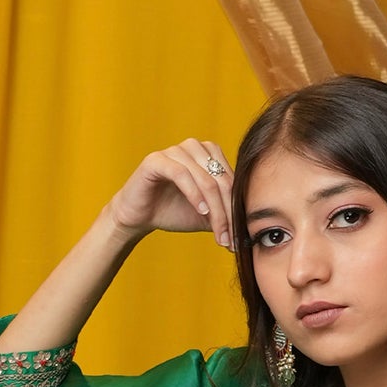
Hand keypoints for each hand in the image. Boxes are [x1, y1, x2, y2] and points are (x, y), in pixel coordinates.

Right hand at [108, 139, 233, 248]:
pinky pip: (182, 174)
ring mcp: (175, 150)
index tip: (238, 237)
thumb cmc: (171, 211)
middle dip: (227, 213)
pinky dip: (194, 194)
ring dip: (214, 209)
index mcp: (209, 154)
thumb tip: (248, 230)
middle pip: (220, 180)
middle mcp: (194, 147)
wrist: (138, 215)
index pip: (230, 181)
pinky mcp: (156, 160)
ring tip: (217, 231)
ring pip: (205, 178)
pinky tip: (200, 211)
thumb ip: (224, 214)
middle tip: (229, 239)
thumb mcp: (205, 215)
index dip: (236, 209)